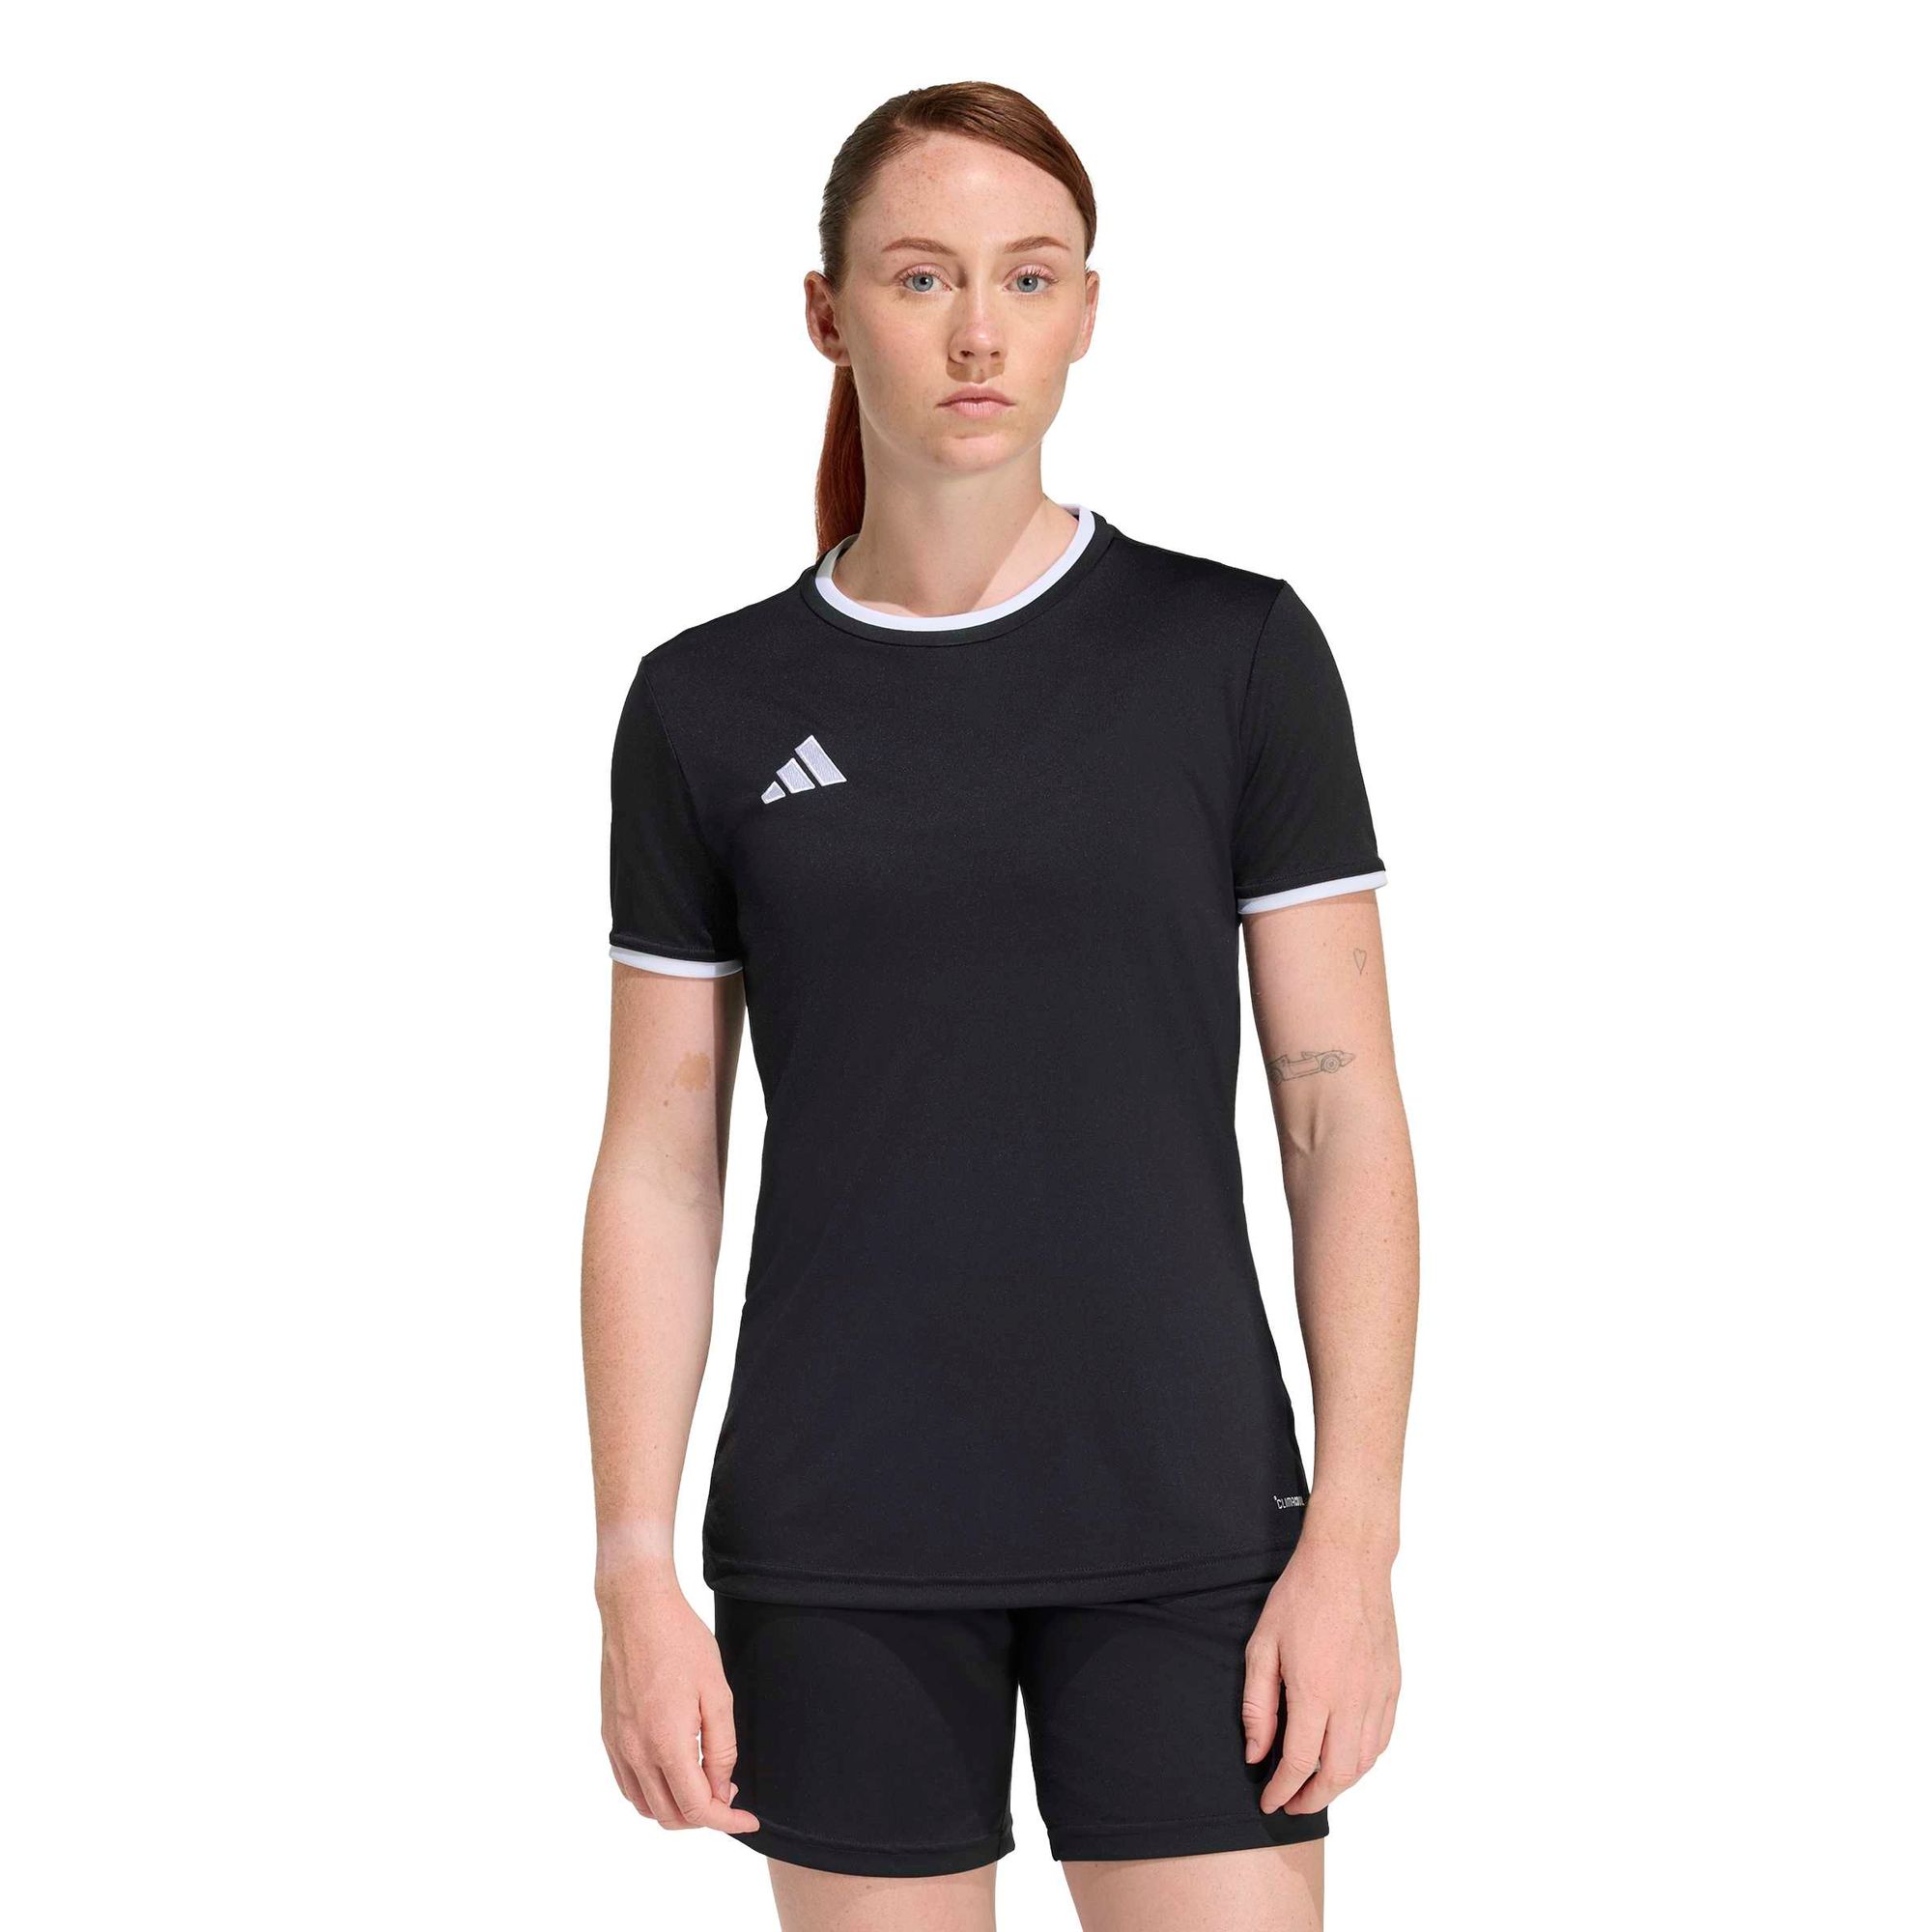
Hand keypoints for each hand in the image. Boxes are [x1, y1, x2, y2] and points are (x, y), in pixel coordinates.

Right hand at [598, 1576, 759, 1834]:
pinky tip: (672, 1772)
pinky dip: (651, 1793)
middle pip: (669, 1816)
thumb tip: (721, 1789)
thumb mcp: (717, 1692)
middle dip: (704, 1817)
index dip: (726, 1821)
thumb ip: (721, 1747)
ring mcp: (618, 1745)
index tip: (748, 1819)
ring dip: (676, 1808)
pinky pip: (627, 1784)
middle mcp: (636, 1753)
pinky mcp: (608, 1734)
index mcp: (666, 1744)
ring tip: (703, 1783)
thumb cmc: (681, 1642)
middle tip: (729, 1794)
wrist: (637, 1609)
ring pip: (645, 1806)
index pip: (697, 1809)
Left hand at [1241, 1532, 1399, 1814]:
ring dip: (1340, 1784)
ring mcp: (1377, 1694)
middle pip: (1338, 1775)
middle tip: (1291, 1804)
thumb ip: (1257, 1706)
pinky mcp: (1392, 1685)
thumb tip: (1256, 1753)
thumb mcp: (1262, 1646)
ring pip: (1364, 1762)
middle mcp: (1352, 1700)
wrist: (1347, 1562)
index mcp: (1315, 1691)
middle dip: (1313, 1799)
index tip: (1269, 1801)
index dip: (1282, 1790)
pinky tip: (1346, 1757)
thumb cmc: (1300, 1597)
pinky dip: (1364, 1759)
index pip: (1299, 1763)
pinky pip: (1382, 1738)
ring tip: (1316, 1785)